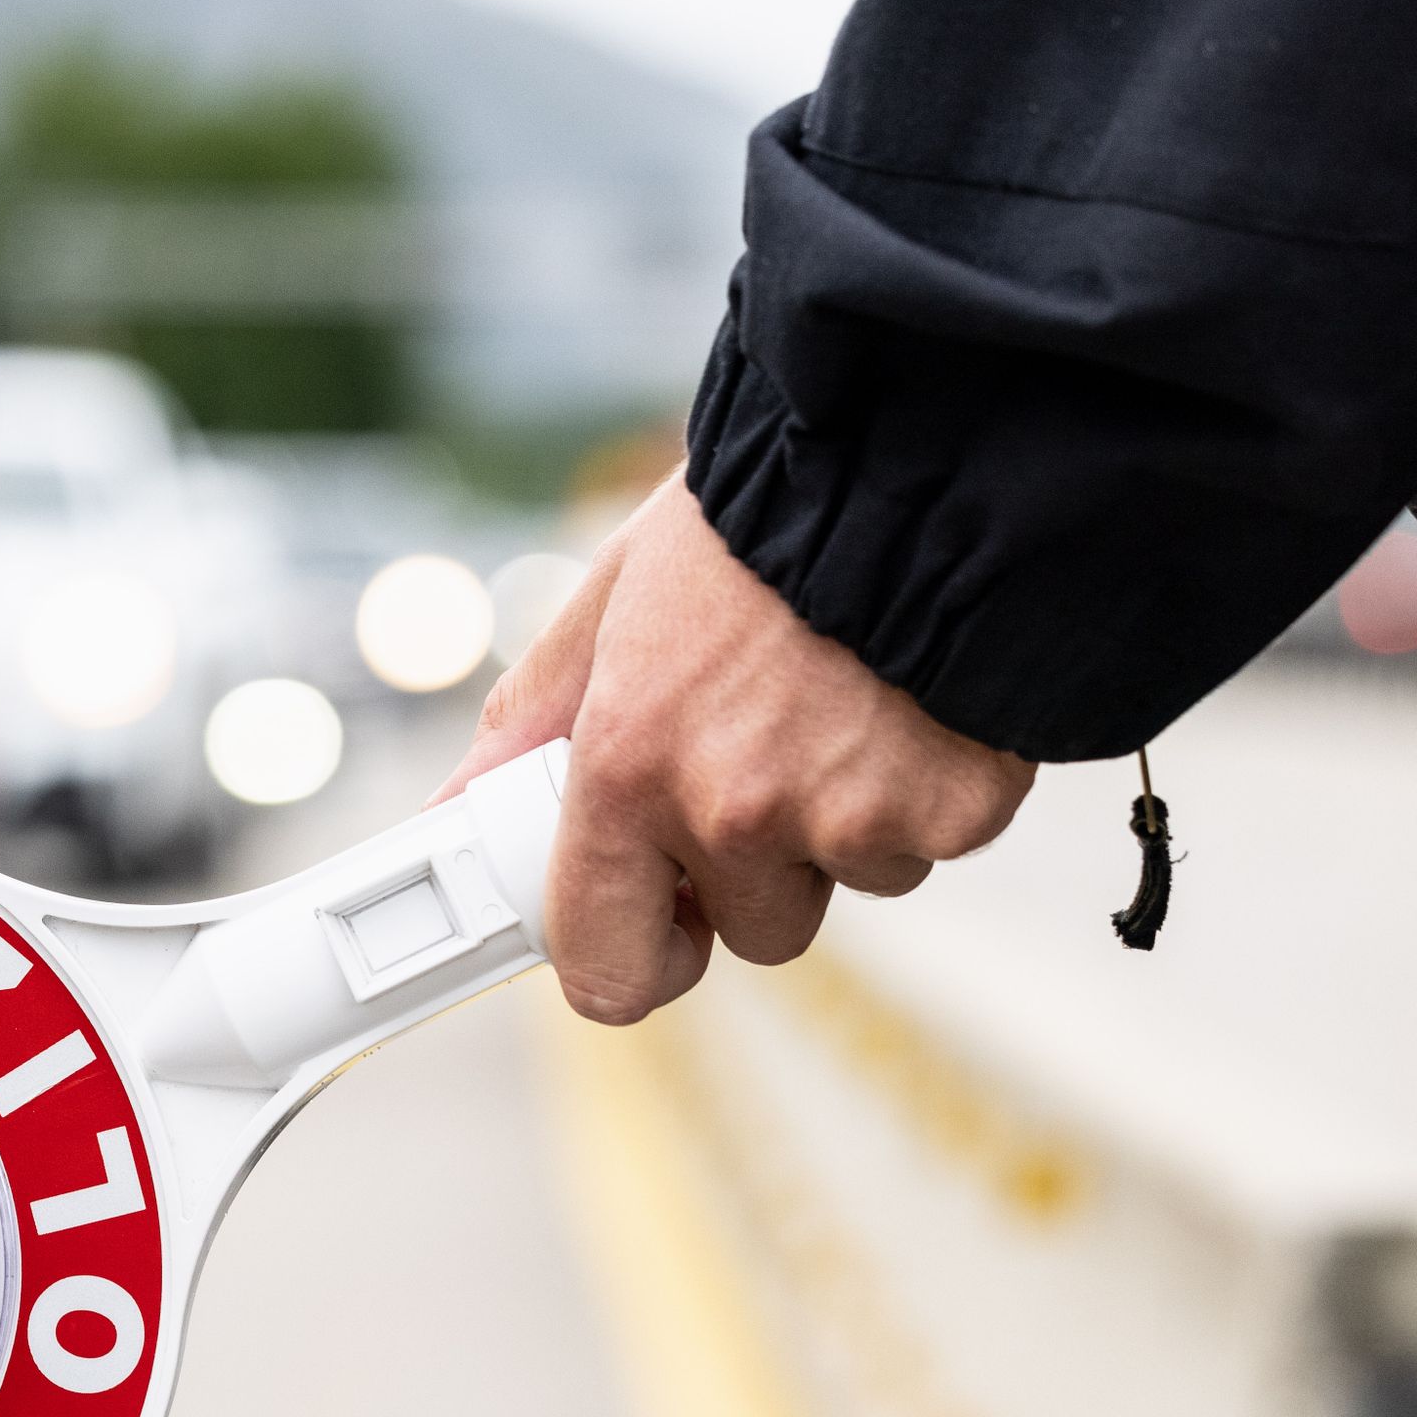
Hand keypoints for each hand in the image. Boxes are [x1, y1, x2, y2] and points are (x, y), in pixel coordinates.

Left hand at [444, 476, 1035, 1024]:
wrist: (924, 450)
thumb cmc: (760, 518)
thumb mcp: (616, 599)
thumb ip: (537, 718)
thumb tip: (459, 805)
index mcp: (630, 766)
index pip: (605, 967)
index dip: (630, 962)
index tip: (648, 932)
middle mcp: (735, 810)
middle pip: (752, 929)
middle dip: (759, 868)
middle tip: (769, 750)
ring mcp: (852, 818)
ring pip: (847, 881)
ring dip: (847, 821)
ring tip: (845, 699)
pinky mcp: (957, 809)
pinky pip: (930, 843)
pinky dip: (927, 789)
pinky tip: (914, 701)